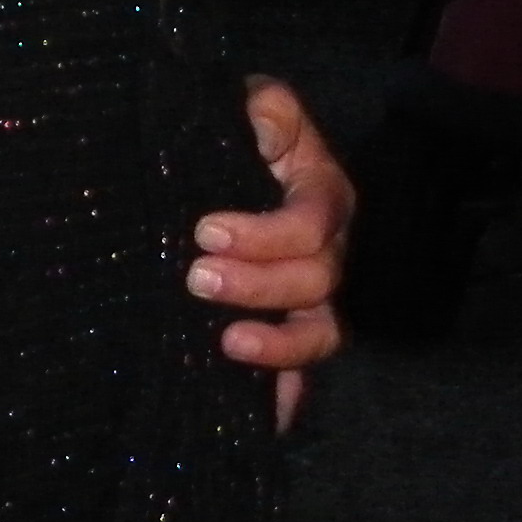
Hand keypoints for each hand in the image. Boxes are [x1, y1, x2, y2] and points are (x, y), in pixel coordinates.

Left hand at [191, 76, 350, 426]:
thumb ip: (262, 107)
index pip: (313, 220)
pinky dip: (286, 397)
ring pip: (320, 332)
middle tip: (195, 279)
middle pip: (317, 280)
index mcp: (321, 192)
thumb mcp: (248, 103)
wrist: (208, 163)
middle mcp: (326, 249)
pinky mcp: (286, 329)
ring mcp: (310, 296)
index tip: (204, 231)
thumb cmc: (232, 129)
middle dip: (258, 283)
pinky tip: (264, 418)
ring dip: (278, 344)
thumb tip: (266, 130)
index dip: (266, 233)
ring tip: (226, 344)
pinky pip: (301, 372)